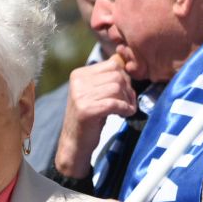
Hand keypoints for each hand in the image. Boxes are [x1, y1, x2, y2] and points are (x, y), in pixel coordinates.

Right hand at [54, 56, 136, 178]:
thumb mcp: (96, 93)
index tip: (125, 93)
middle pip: (116, 75)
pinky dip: (124, 109)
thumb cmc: (90, 118)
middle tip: (128, 103)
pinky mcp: (86, 110)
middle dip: (128, 89)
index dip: (125, 78)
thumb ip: (107, 77)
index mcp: (79, 74)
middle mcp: (77, 82)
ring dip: (127, 100)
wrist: (75, 144)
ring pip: (117, 88)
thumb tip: (121, 57)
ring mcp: (80, 96)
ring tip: (125, 110)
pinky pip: (114, 103)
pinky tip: (124, 115)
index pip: (112, 65)